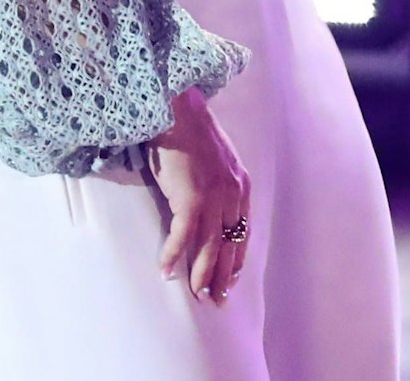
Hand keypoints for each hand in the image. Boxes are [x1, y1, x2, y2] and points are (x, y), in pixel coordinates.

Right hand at [147, 87, 251, 305]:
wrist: (176, 109)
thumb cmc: (189, 132)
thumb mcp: (216, 159)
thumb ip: (218, 182)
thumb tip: (207, 206)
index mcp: (241, 186)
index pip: (243, 232)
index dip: (236, 259)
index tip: (229, 279)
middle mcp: (232, 194)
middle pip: (230, 244)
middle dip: (222, 275)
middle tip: (216, 299)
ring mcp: (212, 198)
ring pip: (210, 247)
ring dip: (202, 274)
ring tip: (197, 294)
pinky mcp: (190, 198)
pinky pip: (182, 237)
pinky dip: (173, 256)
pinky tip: (166, 271)